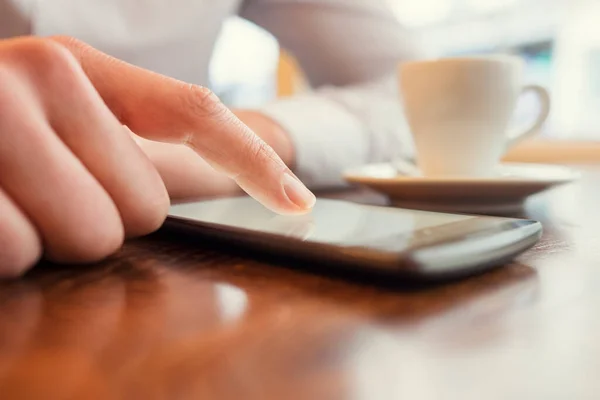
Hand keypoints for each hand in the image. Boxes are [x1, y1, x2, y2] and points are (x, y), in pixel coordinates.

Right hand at [0, 36, 314, 276]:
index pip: (190, 112)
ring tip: (7, 201)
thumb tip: (219, 190)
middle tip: (37, 192)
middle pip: (144, 206)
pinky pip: (20, 252)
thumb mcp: (40, 115)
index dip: (252, 158)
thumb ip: (110, 137)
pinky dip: (5, 251)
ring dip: (51, 239)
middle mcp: (39, 76)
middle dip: (99, 218)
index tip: (298, 200)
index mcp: (75, 65)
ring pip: (94, 237)